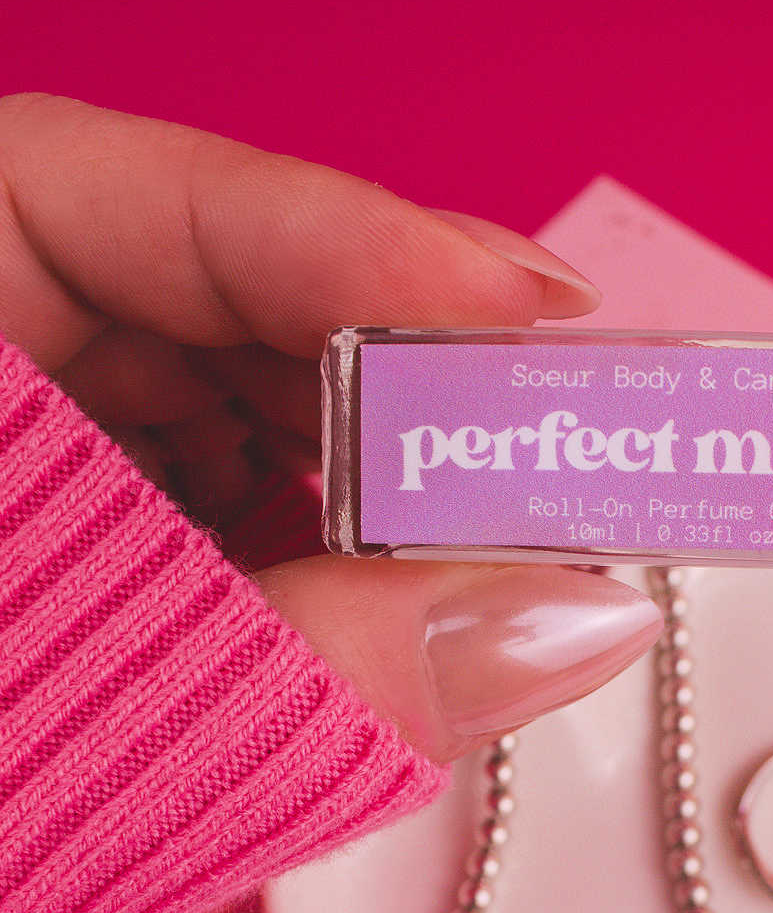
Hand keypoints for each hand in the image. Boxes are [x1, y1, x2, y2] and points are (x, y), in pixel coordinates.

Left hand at [0, 94, 660, 757]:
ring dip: (367, 484)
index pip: (110, 198)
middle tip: (548, 445)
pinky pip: (217, 531)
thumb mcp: (77, 714)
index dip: (333, 237)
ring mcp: (22, 480)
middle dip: (376, 382)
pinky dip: (314, 570)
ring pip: (221, 422)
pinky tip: (397, 610)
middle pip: (194, 307)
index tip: (518, 307)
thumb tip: (577, 617)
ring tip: (496, 544)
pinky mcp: (71, 578)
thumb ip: (328, 661)